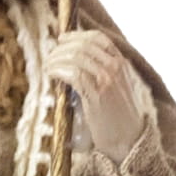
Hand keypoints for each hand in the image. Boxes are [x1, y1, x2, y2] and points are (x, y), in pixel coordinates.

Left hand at [43, 29, 147, 162]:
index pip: (98, 38)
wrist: (128, 140)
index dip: (77, 35)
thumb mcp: (115, 89)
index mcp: (121, 63)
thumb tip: (75, 67)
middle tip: (50, 56)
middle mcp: (115, 68)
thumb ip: (101, 75)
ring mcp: (107, 80)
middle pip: (84, 45)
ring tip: (47, 66)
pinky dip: (58, 70)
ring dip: (57, 59)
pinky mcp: (96, 95)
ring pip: (77, 57)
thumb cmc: (118, 118)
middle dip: (62, 48)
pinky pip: (73, 74)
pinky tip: (51, 74)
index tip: (62, 39)